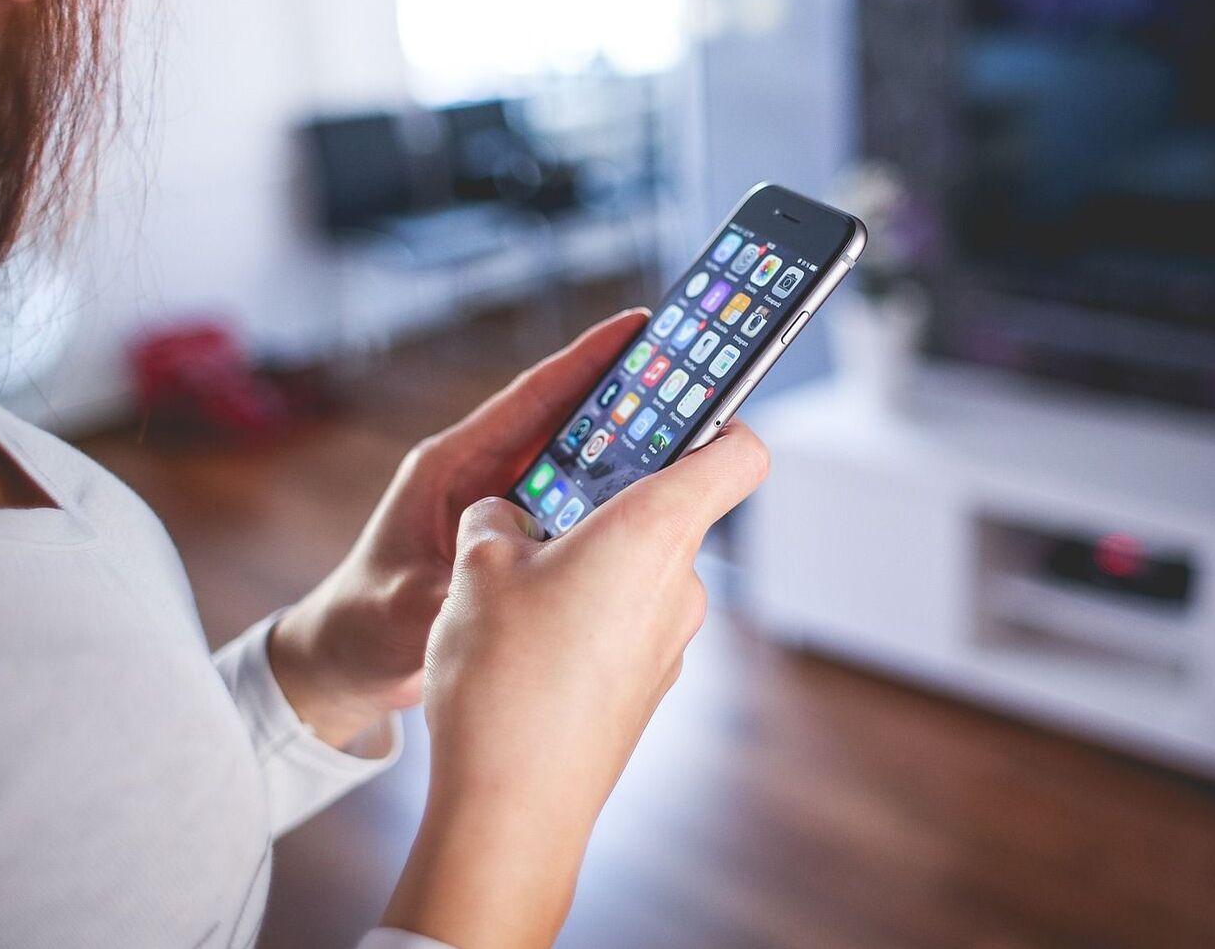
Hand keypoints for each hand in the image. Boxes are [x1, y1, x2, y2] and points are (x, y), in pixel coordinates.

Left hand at [268, 309, 652, 747]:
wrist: (346, 659)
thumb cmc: (361, 623)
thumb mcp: (403, 608)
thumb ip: (452, 592)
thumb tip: (501, 586)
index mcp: (451, 466)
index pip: (529, 399)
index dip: (584, 360)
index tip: (637, 327)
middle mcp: (481, 474)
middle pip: (565, 421)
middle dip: (625, 396)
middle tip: (690, 375)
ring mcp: (501, 505)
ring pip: (576, 462)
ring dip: (626, 449)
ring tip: (692, 432)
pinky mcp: (515, 537)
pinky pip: (574, 507)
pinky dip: (612, 500)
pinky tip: (655, 505)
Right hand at [381, 419, 769, 948]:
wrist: (513, 809)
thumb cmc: (504, 678)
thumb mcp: (477, 568)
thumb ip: (497, 518)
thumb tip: (506, 516)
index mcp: (654, 531)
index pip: (737, 451)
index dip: (719, 417)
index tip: (679, 405)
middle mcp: (680, 583)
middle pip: (668, 509)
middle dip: (604, 498)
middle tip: (540, 501)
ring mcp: (670, 640)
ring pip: (636, 570)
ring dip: (584, 561)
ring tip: (511, 585)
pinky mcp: (647, 685)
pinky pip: (622, 623)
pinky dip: (583, 615)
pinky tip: (523, 642)